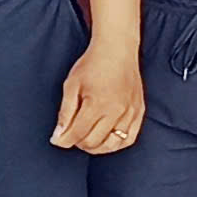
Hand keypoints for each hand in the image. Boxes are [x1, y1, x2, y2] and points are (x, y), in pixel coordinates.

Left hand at [53, 38, 142, 154]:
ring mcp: (130, 113)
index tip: (57, 140)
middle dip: (78, 143)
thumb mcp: (71, 85)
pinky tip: (105, 140)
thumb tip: (59, 136)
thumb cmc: (92, 64)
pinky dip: (116, 144)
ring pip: (112, 145)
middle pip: (94, 142)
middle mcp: (117, 111)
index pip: (78, 134)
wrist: (117, 49)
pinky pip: (129, 139)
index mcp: (98, 104)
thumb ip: (65, 113)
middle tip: (71, 135)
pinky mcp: (139, 112)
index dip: (64, 140)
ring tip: (86, 138)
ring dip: (96, 147)